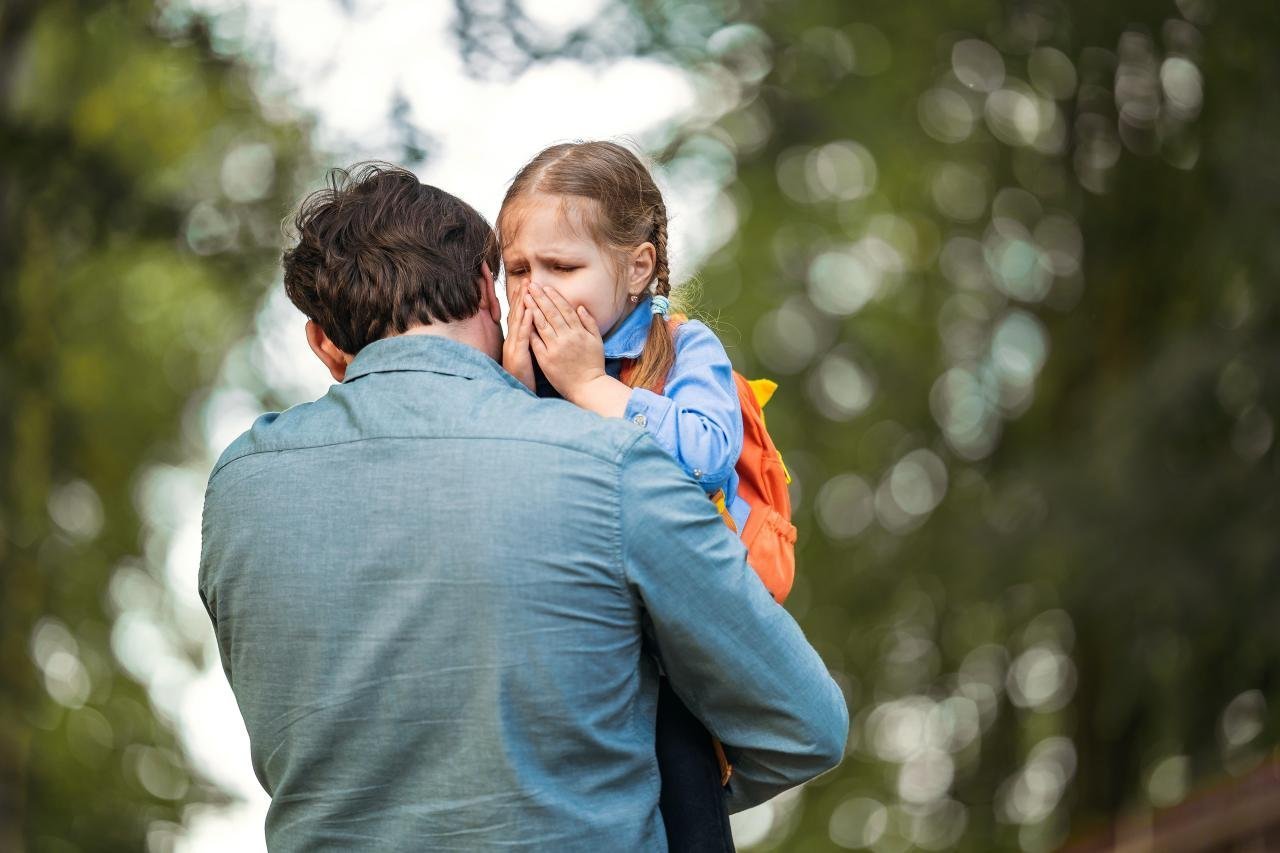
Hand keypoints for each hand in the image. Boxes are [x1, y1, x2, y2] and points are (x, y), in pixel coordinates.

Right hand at [502, 282, 535, 391]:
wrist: (518, 395)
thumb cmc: (524, 378)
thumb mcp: (526, 356)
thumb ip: (528, 342)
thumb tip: (534, 328)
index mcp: (516, 340)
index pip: (519, 315)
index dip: (522, 299)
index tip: (528, 284)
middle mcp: (512, 341)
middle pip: (517, 314)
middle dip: (521, 295)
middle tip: (527, 278)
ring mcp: (513, 348)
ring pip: (517, 322)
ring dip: (522, 303)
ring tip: (527, 288)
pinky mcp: (518, 356)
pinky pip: (523, 337)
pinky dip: (526, 323)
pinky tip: (530, 311)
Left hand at [525, 282, 605, 402]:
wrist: (588, 387)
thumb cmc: (593, 364)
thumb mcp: (597, 341)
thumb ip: (589, 323)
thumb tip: (580, 307)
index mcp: (579, 332)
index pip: (564, 309)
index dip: (554, 297)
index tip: (545, 287)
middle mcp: (567, 338)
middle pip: (551, 313)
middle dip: (540, 297)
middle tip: (531, 285)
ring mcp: (555, 348)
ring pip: (542, 324)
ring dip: (532, 309)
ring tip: (524, 297)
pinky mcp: (546, 359)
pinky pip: (536, 341)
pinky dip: (530, 329)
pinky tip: (523, 319)